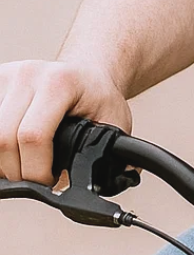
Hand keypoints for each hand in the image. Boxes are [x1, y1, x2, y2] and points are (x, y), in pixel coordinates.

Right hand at [0, 60, 131, 183]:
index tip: (52, 181)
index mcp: (61, 81)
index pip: (33, 136)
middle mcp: (30, 74)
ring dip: (3, 161)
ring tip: (24, 164)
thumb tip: (121, 177)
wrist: (87, 73)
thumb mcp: (113, 120)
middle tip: (36, 177)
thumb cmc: (98, 98)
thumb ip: (113, 150)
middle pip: (3, 140)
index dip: (37, 170)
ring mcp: (8, 76)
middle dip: (19, 170)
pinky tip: (12, 151)